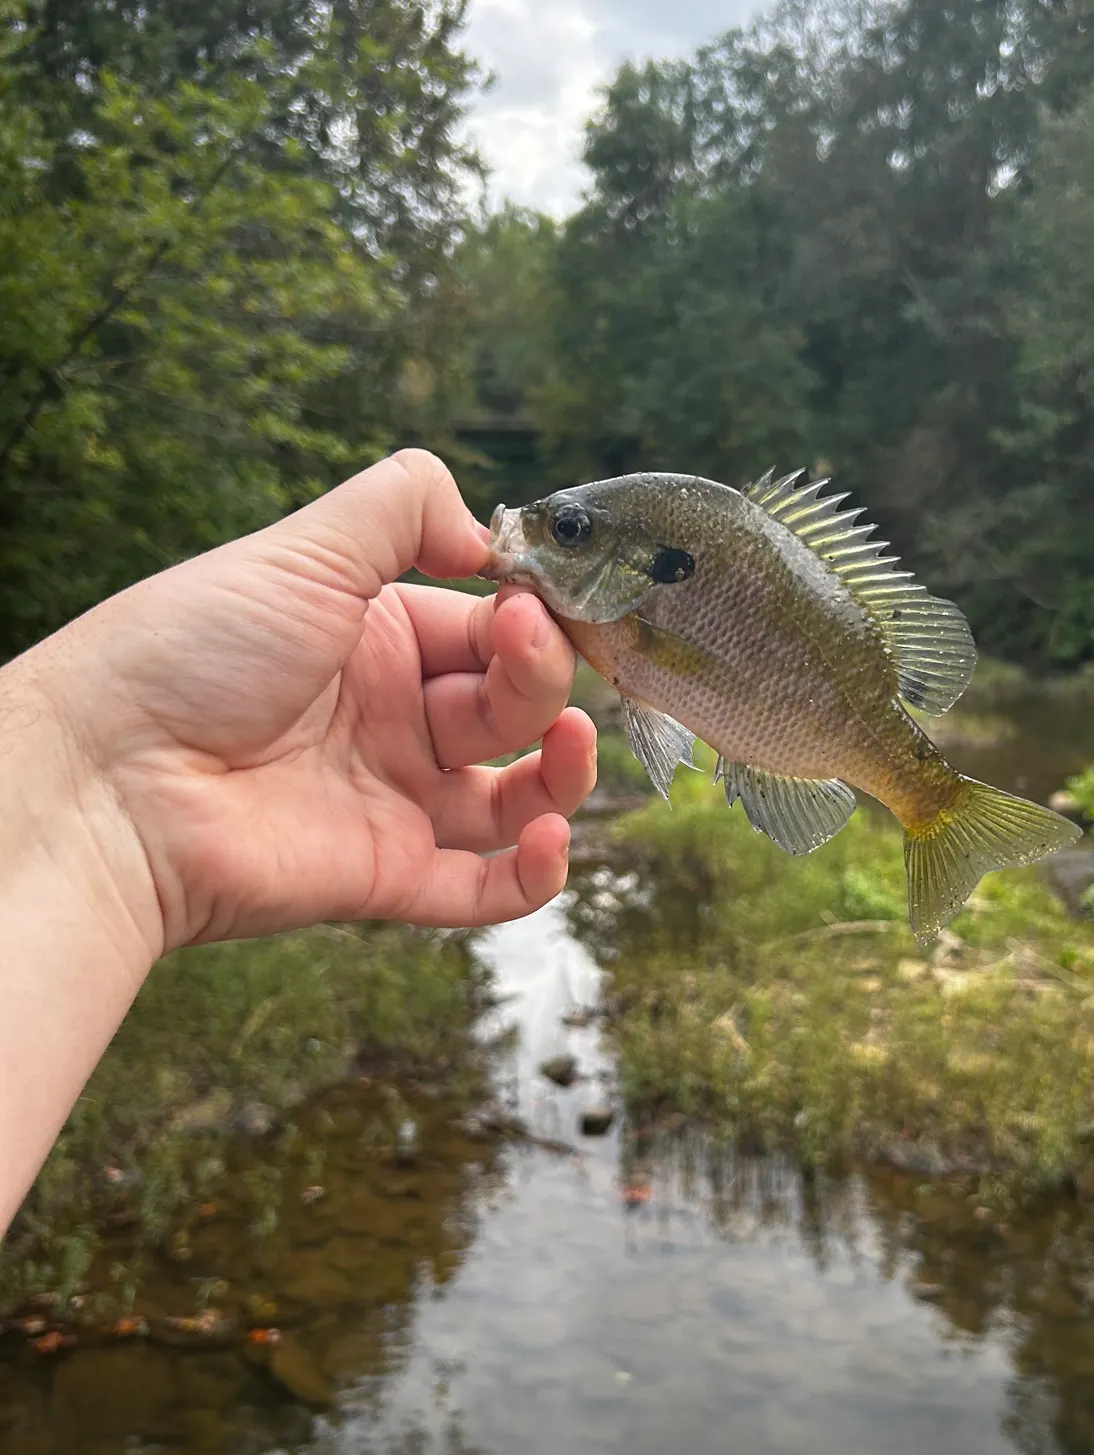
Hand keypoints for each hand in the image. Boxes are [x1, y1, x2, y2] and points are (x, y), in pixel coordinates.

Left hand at [13, 448, 595, 955]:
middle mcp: (396, 722)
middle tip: (524, 645)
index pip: (490, 631)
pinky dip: (534, 874)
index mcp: (380, 642)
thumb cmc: (189, 653)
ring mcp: (397, 802)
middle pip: (514, 705)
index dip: (528, 618)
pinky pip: (486, 888)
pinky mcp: (390, 878)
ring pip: (519, 796)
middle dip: (540, 674)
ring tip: (571, 740)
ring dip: (565, 771)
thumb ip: (399, 509)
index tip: (536, 602)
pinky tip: (549, 836)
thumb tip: (486, 534)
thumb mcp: (301, 551)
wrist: (105, 778)